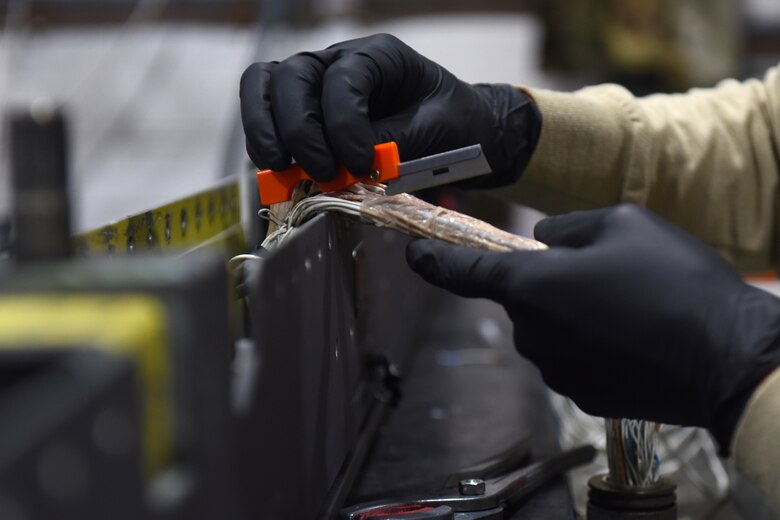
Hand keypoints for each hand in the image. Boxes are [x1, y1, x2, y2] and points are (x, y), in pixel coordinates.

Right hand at [240, 33, 540, 186]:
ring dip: (267, 131)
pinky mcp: (302, 109)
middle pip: (294, 77)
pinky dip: (263, 139)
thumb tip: (350, 165)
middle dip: (301, 130)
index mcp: (378, 56)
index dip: (344, 124)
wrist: (454, 128)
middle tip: (321, 172)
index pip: (344, 78)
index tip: (358, 164)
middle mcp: (338, 60)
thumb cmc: (448, 122)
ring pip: (266, 86)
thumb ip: (392, 144)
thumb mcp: (434, 131)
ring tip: (280, 169)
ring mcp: (315, 82)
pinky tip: (277, 171)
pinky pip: (264, 111)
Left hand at [406, 204, 779, 451]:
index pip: (463, 271)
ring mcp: (555, 370)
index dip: (432, 261)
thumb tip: (546, 239)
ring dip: (573, 314)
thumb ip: (568, 227)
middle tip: (607, 273)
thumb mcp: (623, 223)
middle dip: (549, 282)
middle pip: (522, 298)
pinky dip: (591, 345)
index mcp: (530, 284)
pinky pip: (572, 358)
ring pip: (549, 329)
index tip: (412, 253)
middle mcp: (532, 332)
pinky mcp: (580, 396)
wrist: (726, 357)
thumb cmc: (674, 281)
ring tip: (631, 306)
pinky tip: (634, 338)